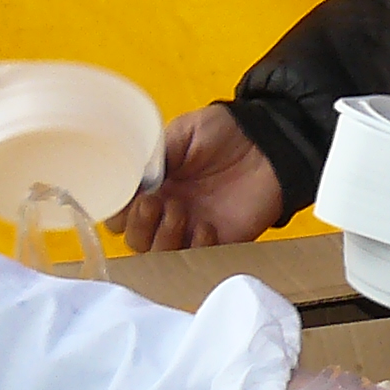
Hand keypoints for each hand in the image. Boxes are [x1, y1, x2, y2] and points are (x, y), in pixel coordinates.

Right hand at [112, 105, 281, 250]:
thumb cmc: (226, 131)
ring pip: (160, 253)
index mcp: (154, 184)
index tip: (129, 199)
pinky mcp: (220, 241)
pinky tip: (207, 226)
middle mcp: (168, 209)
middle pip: (135, 239)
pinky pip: (197, 258)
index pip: (121, 211)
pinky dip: (196, 247)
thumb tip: (131, 177)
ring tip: (180, 211)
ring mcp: (192, 227)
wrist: (270, 142)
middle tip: (154, 204)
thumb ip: (155, 156)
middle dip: (138, 226)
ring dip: (163, 237)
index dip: (118, 211)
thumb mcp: (183, 133)